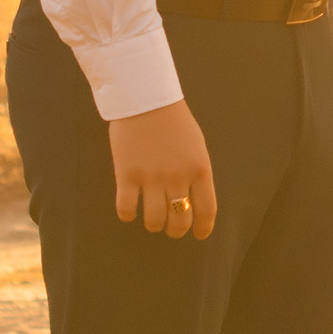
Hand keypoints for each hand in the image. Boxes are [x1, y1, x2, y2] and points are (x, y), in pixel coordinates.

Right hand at [107, 99, 217, 238]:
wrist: (146, 99)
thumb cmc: (174, 121)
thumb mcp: (196, 146)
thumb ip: (196, 173)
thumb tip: (193, 201)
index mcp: (199, 169)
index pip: (206, 210)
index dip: (203, 228)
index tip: (198, 235)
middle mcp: (178, 177)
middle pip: (180, 220)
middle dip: (176, 230)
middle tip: (170, 228)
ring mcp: (152, 177)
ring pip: (154, 221)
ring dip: (154, 225)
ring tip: (151, 219)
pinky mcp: (127, 175)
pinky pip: (126, 209)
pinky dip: (128, 214)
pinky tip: (129, 209)